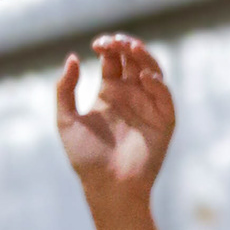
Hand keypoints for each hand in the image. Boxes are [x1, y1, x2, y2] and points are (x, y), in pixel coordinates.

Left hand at [56, 36, 174, 203]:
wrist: (107, 187)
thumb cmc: (85, 157)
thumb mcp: (66, 120)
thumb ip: (65, 89)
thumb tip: (73, 58)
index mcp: (109, 93)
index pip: (113, 59)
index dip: (108, 46)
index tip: (97, 44)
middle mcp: (131, 95)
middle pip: (134, 59)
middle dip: (126, 45)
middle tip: (115, 42)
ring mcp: (149, 105)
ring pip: (152, 70)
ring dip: (144, 57)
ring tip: (131, 48)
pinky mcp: (164, 120)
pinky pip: (165, 95)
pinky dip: (157, 83)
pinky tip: (143, 77)